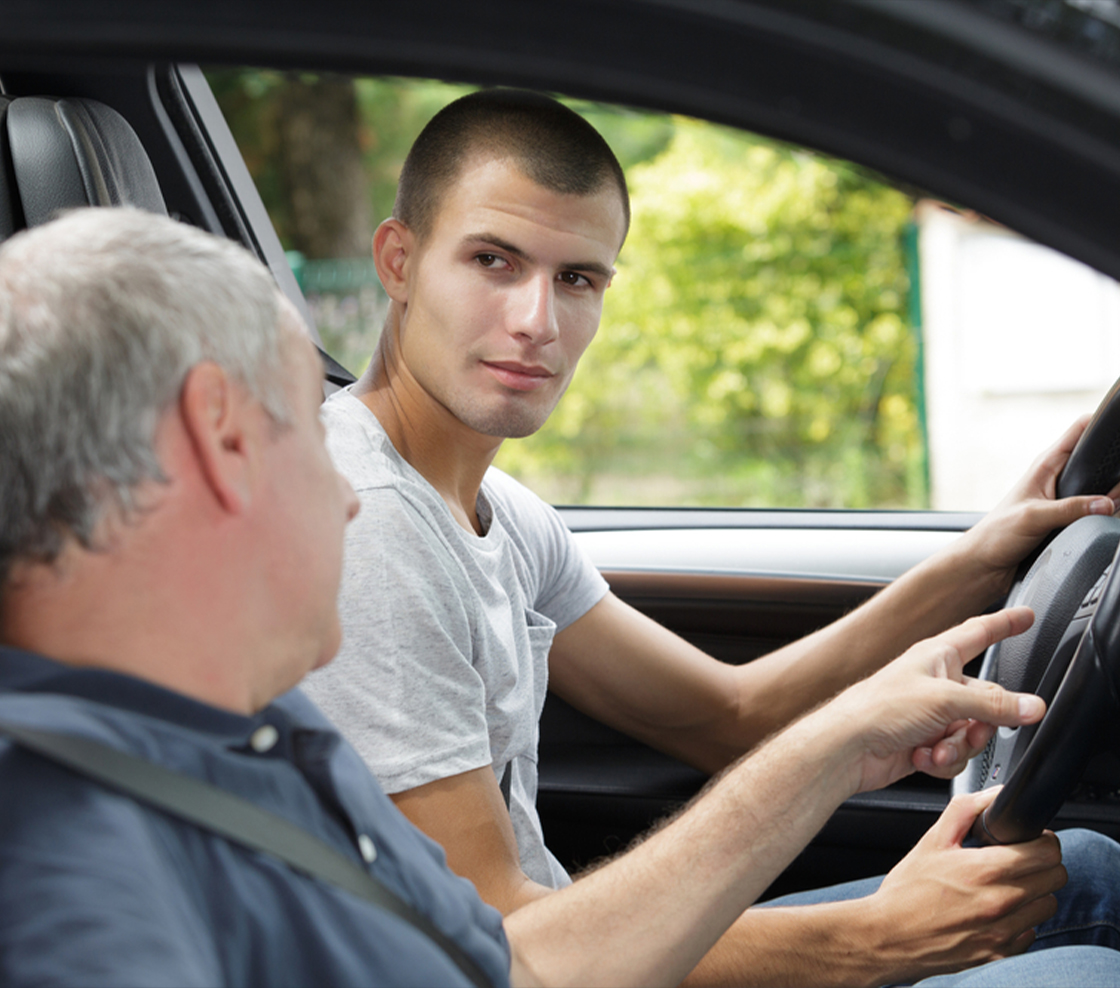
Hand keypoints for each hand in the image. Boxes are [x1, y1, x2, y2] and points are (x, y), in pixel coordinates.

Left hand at [824, 607, 1043, 793]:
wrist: (847, 748)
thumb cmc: (878, 709)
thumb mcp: (945, 700)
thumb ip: (993, 704)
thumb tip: (1032, 706)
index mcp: (938, 656)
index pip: (980, 632)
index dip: (1005, 623)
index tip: (1027, 616)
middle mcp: (936, 682)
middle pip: (987, 701)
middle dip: (979, 724)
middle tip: (966, 730)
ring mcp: (931, 714)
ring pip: (973, 733)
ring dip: (957, 747)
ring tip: (933, 746)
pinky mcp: (924, 742)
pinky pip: (955, 754)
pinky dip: (942, 760)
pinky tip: (920, 757)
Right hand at [862, 789, 1064, 983]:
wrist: (890, 936)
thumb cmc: (907, 891)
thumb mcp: (931, 841)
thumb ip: (965, 811)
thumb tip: (993, 795)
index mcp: (984, 870)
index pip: (1046, 852)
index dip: (1043, 840)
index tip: (1031, 839)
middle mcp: (1000, 903)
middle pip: (1056, 878)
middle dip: (1042, 863)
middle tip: (1020, 859)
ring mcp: (1003, 932)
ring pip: (1048, 906)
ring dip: (1035, 893)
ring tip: (1008, 885)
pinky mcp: (1001, 953)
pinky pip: (1031, 932)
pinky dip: (1021, 920)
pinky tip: (997, 911)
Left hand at [960, 416, 1118, 598]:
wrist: (986, 565)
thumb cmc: (996, 536)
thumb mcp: (1034, 518)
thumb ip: (1070, 509)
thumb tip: (1105, 504)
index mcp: (1046, 465)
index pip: (1080, 429)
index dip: (1102, 422)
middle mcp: (1058, 477)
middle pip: (1100, 461)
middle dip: (1115, 472)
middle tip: (1115, 492)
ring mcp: (1066, 498)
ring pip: (1104, 487)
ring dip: (1113, 495)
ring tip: (1110, 506)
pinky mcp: (1069, 518)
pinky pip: (1098, 509)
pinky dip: (1107, 513)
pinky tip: (1107, 519)